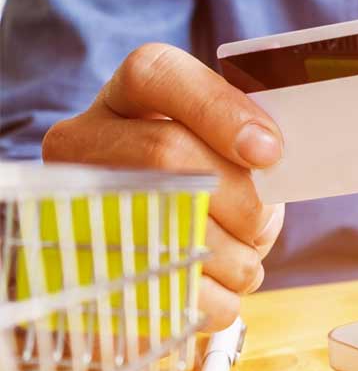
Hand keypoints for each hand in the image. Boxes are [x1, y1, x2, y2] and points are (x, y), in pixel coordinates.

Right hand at [42, 43, 284, 331]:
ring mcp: (74, 205)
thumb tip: (271, 161)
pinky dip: (216, 297)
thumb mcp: (226, 147)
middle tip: (260, 222)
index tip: (270, 152)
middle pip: (166, 152)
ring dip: (234, 256)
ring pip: (169, 224)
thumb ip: (247, 143)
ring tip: (243, 258)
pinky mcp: (87, 272)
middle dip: (238, 198)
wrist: (153, 249)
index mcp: (127, 98)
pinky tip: (222, 289)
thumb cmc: (210, 183)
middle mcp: (85, 143)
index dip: (219, 109)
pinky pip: (168, 287)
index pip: (156, 74)